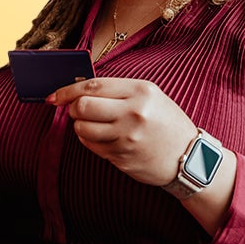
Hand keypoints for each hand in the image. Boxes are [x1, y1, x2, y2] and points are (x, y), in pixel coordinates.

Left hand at [47, 78, 195, 187]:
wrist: (190, 157)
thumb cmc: (167, 123)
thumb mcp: (151, 97)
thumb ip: (118, 91)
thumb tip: (79, 91)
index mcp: (140, 91)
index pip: (92, 86)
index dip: (68, 90)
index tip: (54, 96)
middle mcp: (133, 113)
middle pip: (83, 106)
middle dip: (73, 108)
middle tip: (77, 110)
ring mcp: (127, 137)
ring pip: (82, 128)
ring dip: (80, 126)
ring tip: (93, 125)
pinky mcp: (122, 157)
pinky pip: (91, 146)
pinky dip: (89, 140)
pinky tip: (102, 138)